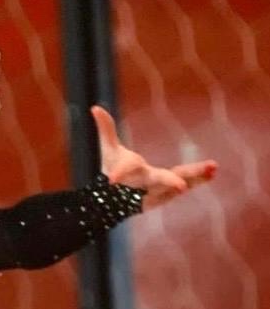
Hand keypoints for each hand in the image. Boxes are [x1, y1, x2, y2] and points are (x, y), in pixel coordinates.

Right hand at [90, 105, 217, 209]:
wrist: (119, 200)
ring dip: (194, 177)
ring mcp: (157, 192)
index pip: (123, 170)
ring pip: (176, 183)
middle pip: (157, 180)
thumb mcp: (108, 150)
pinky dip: (199, 178)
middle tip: (182, 185)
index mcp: (128, 172)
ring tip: (213, 167)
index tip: (112, 180)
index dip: (119, 173)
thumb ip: (105, 129)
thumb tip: (95, 107)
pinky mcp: (168, 194)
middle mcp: (143, 184)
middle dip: (169, 182)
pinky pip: (185, 184)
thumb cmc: (113, 169)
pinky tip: (212, 171)